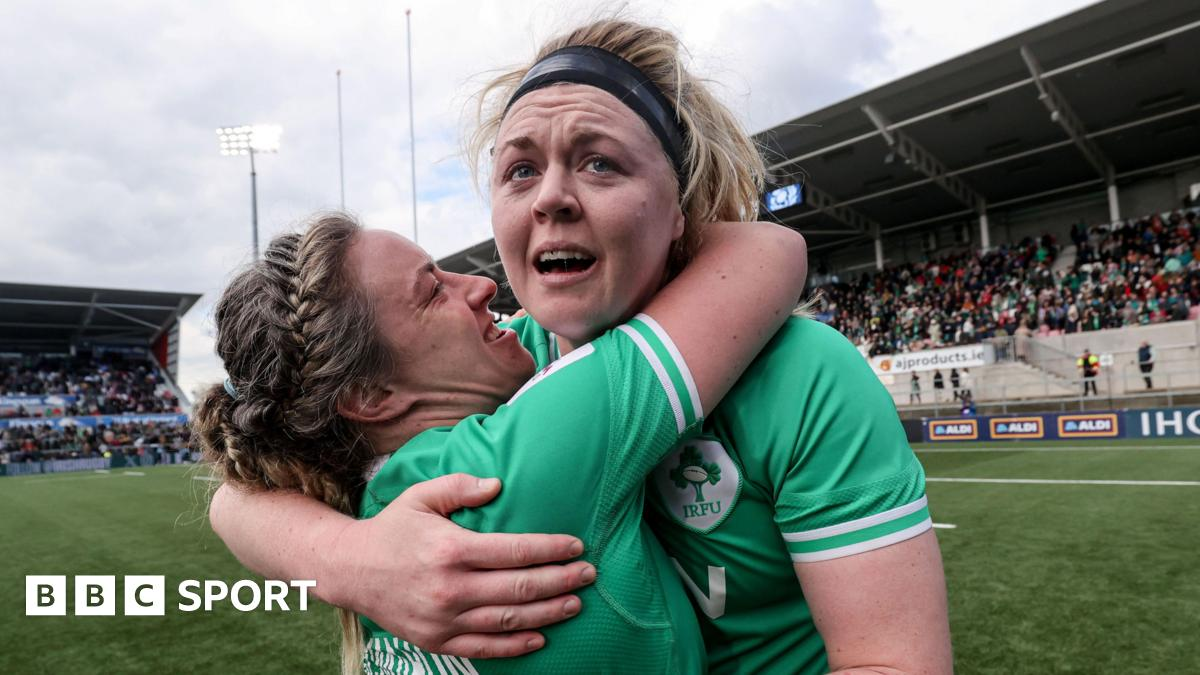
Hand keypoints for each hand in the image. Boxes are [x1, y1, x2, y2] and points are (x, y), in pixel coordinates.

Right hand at [326, 473, 594, 658]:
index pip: (515, 551)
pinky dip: (515, 646)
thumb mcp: (421, 496)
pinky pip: (484, 648)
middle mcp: (451, 588)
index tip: (576, 545)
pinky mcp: (437, 640)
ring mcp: (444, 619)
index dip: (551, 549)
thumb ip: (459, 486)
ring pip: (509, 621)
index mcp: (452, 550)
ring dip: (548, 613)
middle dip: (561, 580)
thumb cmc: (393, 528)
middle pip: (520, 588)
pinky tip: (541, 637)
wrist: (350, 570)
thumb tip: (498, 485)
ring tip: (576, 603)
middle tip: (589, 574)